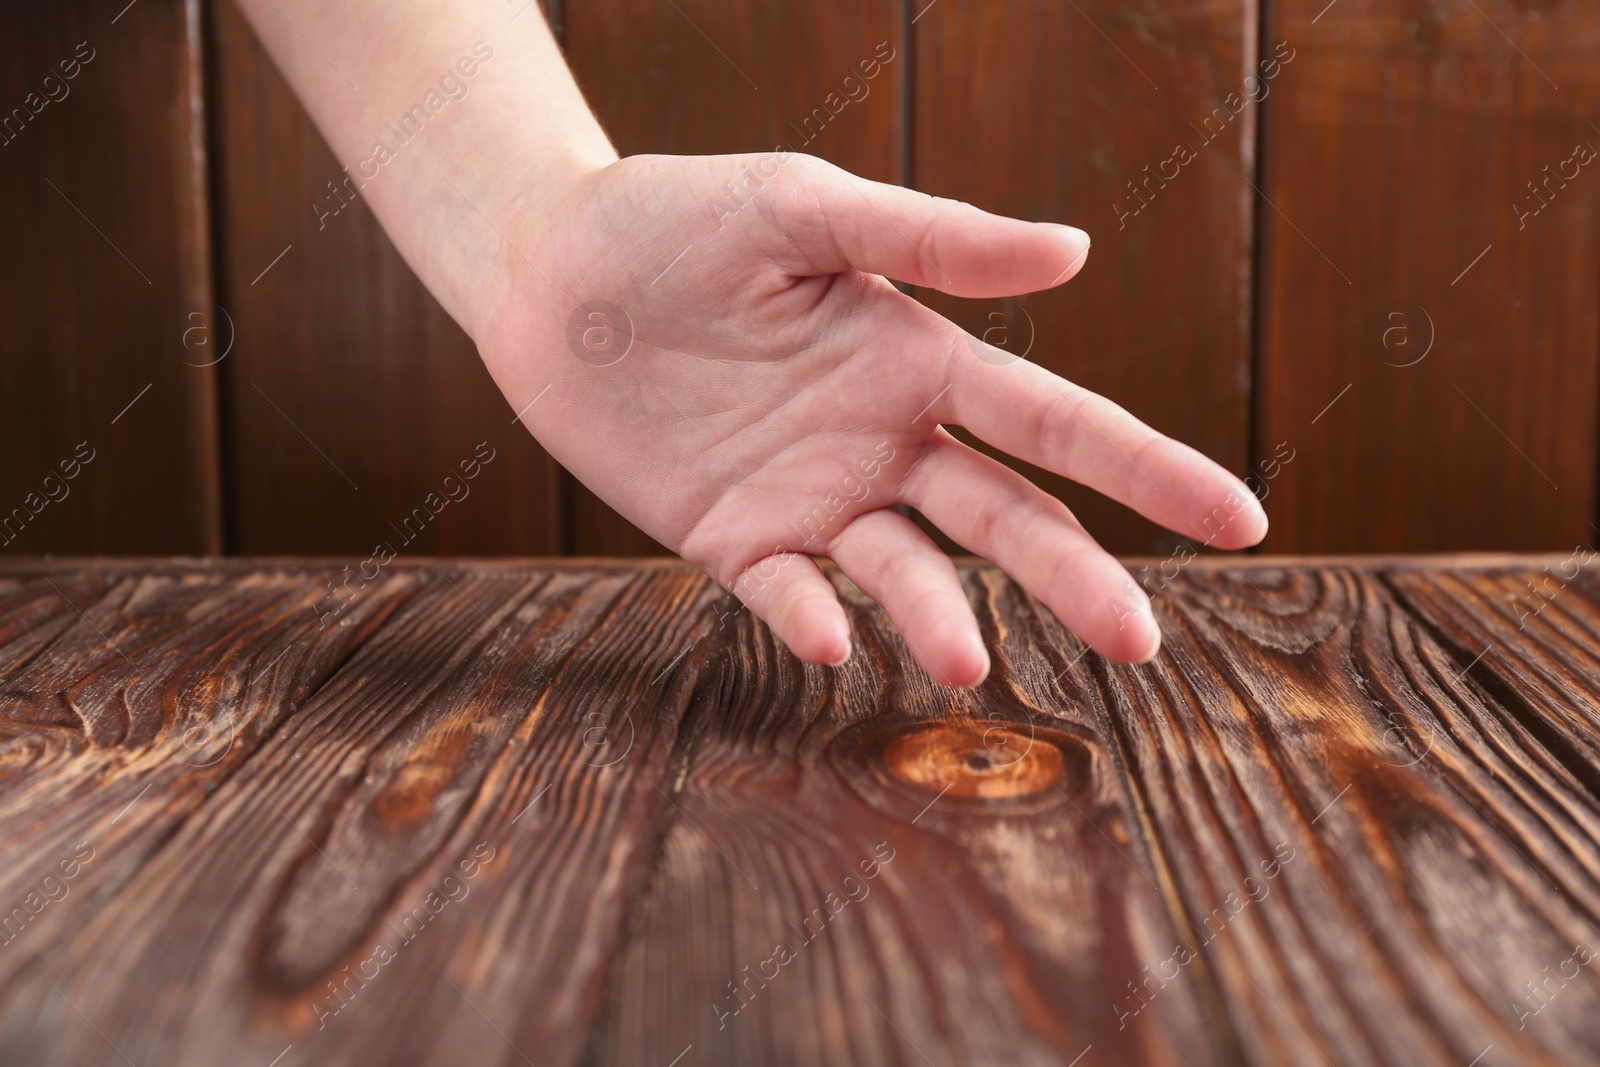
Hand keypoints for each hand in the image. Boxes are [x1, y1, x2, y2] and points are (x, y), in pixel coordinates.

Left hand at [474, 151, 1266, 685]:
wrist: (550, 273)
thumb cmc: (678, 220)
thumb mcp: (804, 208)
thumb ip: (931, 238)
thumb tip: (1076, 255)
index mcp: (919, 359)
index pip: (1057, 423)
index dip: (1148, 470)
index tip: (1240, 520)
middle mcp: (884, 443)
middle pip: (1004, 519)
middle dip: (1075, 576)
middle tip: (1139, 642)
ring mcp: (813, 499)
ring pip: (905, 571)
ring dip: (937, 615)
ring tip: (963, 660)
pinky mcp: (732, 540)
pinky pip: (784, 595)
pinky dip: (808, 618)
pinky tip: (827, 635)